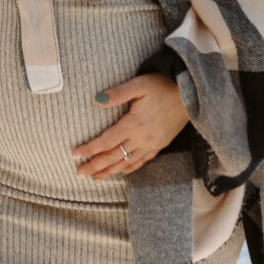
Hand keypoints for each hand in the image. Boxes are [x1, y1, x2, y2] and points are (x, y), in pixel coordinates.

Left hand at [71, 73, 187, 180]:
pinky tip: (120, 173)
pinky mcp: (159, 146)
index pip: (106, 141)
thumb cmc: (161, 85)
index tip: (75, 154)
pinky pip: (141, 162)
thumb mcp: (139, 84)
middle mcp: (142, 139)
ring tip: (94, 179)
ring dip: (109, 172)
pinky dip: (128, 169)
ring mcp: (151, 145)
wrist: (189, 94)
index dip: (90, 149)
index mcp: (134, 124)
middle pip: (114, 157)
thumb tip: (98, 100)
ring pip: (126, 164)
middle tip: (79, 173)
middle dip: (95, 166)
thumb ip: (118, 93)